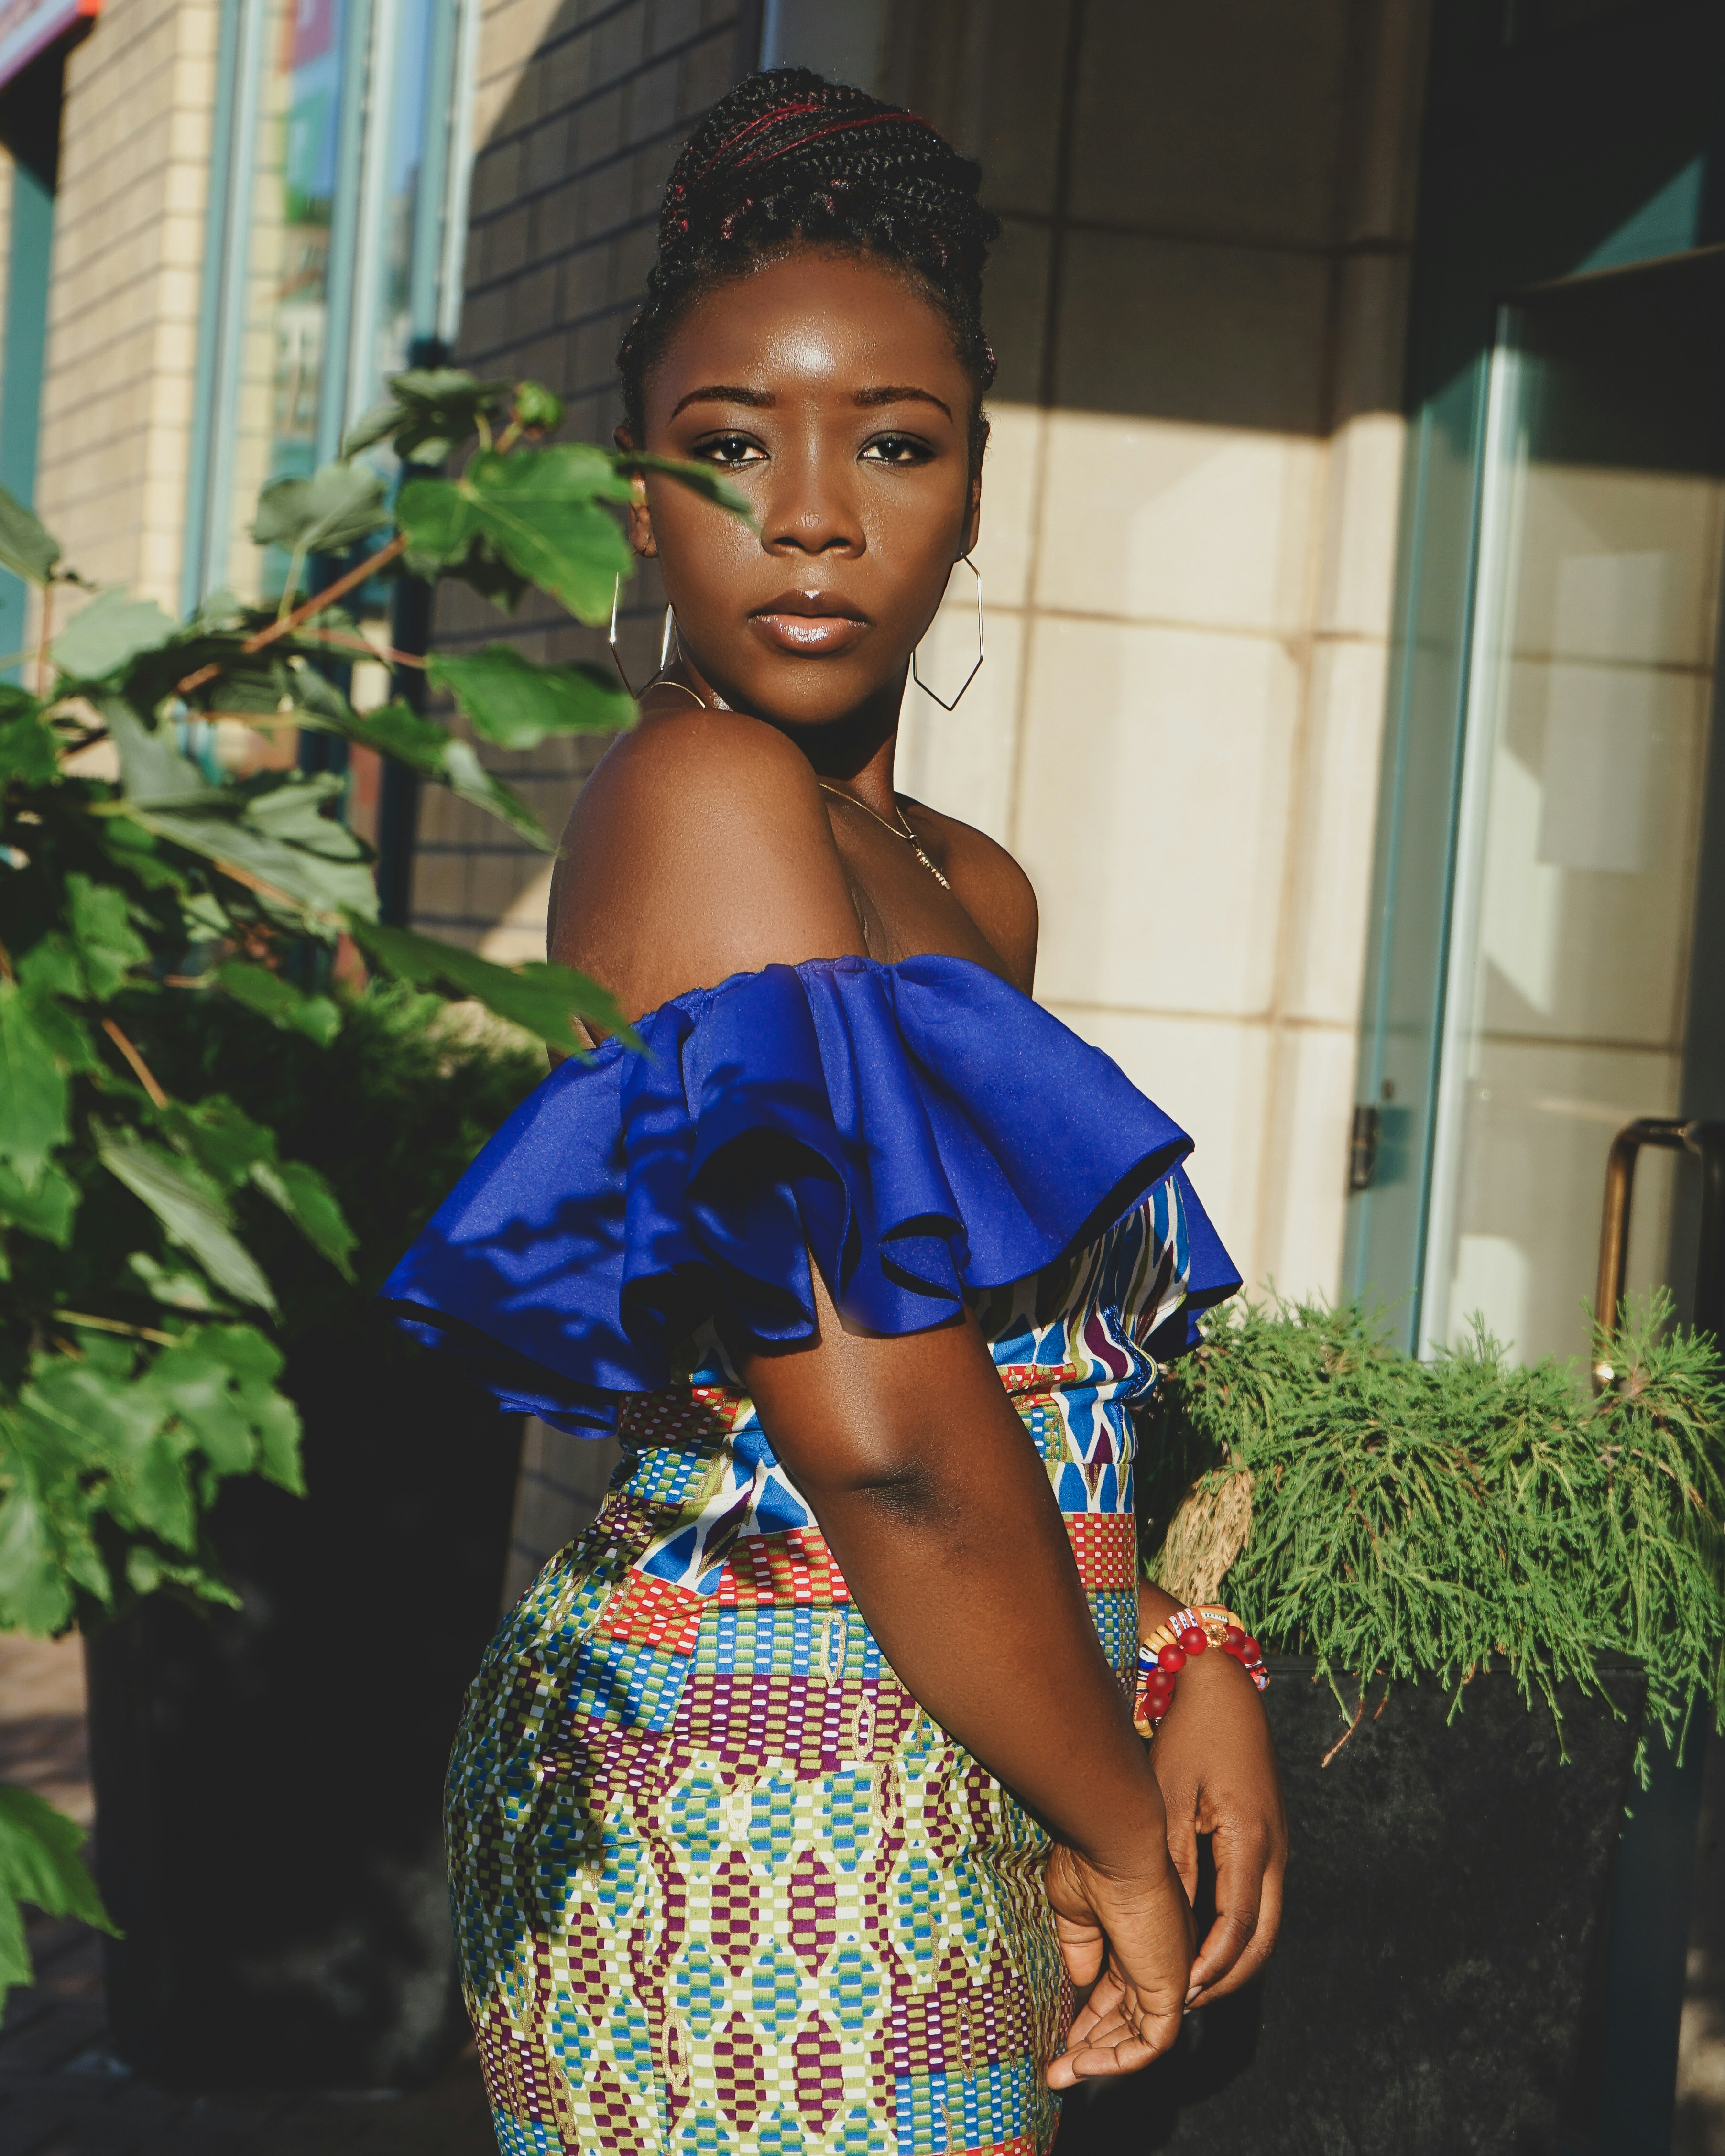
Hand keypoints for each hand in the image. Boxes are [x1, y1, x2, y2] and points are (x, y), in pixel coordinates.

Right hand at [1043, 1840, 1194, 2086]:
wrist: (1114, 1845)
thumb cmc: (1092, 1864)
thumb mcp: (1075, 1909)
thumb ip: (1080, 1947)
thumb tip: (1080, 1981)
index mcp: (1140, 1936)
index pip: (1119, 1989)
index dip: (1092, 2016)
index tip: (1063, 2036)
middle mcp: (1160, 1957)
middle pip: (1127, 2018)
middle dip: (1092, 2046)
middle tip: (1058, 2067)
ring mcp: (1167, 1974)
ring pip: (1138, 2036)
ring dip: (1099, 2060)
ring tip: (1060, 2074)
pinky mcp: (1170, 1990)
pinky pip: (1150, 2044)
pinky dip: (1118, 2061)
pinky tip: (1082, 2064)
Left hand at [1149, 1635, 1286, 2006]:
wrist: (1221, 1685)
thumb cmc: (1189, 1733)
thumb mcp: (1170, 1794)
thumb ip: (1173, 1857)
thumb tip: (1167, 1921)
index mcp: (1251, 1841)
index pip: (1236, 1928)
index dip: (1208, 1968)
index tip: (1177, 1996)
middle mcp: (1275, 1850)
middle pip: (1262, 1939)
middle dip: (1226, 1977)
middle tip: (1183, 2002)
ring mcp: (1277, 1845)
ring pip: (1265, 1924)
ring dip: (1233, 1958)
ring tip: (1187, 1982)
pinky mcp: (1267, 1838)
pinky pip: (1259, 1899)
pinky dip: (1236, 1929)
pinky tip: (1201, 1938)